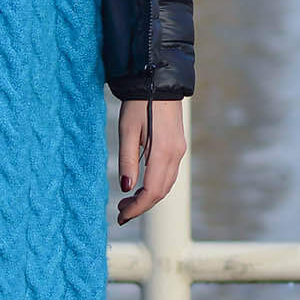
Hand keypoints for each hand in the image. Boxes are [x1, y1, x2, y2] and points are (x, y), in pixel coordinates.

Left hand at [116, 97, 186, 224]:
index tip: (121, 217)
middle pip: (161, 192)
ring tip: (127, 202)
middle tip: (120, 212)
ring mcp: (179, 151)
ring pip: (166, 185)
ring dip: (148, 197)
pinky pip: (168, 174)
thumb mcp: (127, 130)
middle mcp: (176, 155)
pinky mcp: (178, 147)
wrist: (159, 82)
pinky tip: (140, 185)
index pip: (152, 192)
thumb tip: (126, 188)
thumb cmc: (139, 104)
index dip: (137, 208)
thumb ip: (127, 160)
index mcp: (163, 152)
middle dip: (141, 206)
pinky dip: (155, 186)